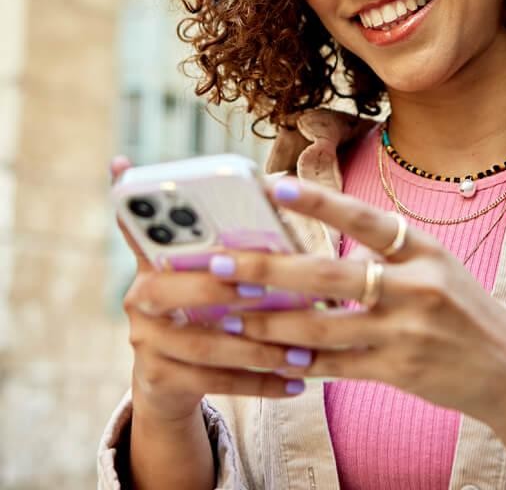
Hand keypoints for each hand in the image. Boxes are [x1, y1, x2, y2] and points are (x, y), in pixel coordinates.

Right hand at [111, 157, 307, 426]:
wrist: (170, 377)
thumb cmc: (206, 303)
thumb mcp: (208, 268)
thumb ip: (232, 237)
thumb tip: (280, 189)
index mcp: (153, 260)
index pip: (140, 228)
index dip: (150, 218)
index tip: (178, 207)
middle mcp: (139, 297)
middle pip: (169, 290)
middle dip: (219, 289)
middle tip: (263, 289)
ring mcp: (145, 341)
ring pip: (202, 344)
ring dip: (256, 348)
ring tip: (301, 351)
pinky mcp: (159, 379)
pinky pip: (213, 382)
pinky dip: (259, 382)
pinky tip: (295, 382)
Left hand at [203, 176, 505, 426]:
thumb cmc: (463, 308)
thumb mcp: (436, 264)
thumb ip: (386, 253)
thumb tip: (323, 246)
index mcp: (424, 250)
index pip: (366, 219)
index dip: (320, 202)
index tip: (274, 187)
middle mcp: (416, 287)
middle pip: (331, 276)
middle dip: (270, 269)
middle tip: (220, 263)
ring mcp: (407, 331)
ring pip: (324, 327)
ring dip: (270, 321)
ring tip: (229, 314)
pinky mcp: (398, 370)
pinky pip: (336, 366)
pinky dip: (300, 361)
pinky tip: (268, 355)